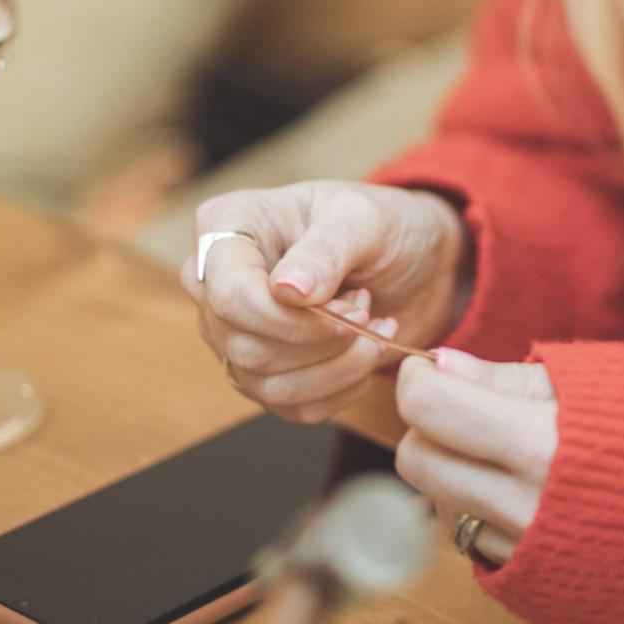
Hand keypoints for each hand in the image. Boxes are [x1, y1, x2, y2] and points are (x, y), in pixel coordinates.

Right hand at [181, 181, 468, 422]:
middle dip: (322, 342)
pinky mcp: (262, 372)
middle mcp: (215, 283)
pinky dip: (342, 388)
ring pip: (266, 384)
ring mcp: (233, 332)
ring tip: (373, 328)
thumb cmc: (377, 224)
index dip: (288, 317)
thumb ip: (325, 250)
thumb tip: (286, 291)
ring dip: (337, 368)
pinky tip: (366, 351)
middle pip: (245, 346)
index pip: (229, 294)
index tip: (351, 308)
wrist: (407, 257)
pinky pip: (291, 405)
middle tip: (368, 311)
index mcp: (225, 226)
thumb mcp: (360, 218)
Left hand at [394, 348, 556, 565]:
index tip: (429, 370)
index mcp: (540, 445)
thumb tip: (441, 364)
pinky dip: (476, 504)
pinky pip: (468, 535)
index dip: (417, 379)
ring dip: (450, 468)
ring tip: (500, 449)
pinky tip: (515, 486)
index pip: (428, 407)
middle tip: (463, 408)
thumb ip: (504, 378)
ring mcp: (523, 548)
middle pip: (416, 459)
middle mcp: (525, 505)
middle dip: (426, 426)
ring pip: (435, 500)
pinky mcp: (526, 577)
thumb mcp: (583, 384)